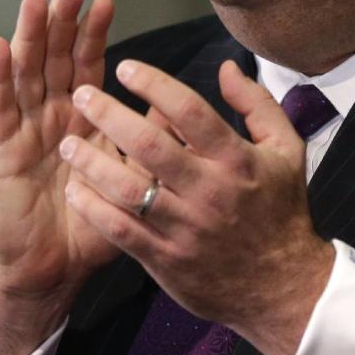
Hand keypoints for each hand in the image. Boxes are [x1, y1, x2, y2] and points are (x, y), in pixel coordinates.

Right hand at [0, 0, 144, 354]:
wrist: (50, 273)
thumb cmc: (91, 229)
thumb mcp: (129, 180)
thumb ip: (146, 142)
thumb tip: (173, 105)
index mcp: (82, 121)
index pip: (87, 67)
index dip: (93, 34)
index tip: (106, 0)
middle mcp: (50, 118)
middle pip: (53, 59)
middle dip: (61, 21)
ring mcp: (23, 131)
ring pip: (25, 73)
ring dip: (29, 35)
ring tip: (35, 0)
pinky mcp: (1, 152)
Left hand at [60, 59, 335, 354]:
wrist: (282, 287)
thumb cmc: (281, 210)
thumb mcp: (287, 149)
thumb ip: (257, 104)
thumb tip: (226, 66)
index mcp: (236, 159)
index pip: (189, 111)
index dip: (154, 85)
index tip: (126, 68)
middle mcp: (208, 191)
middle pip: (149, 145)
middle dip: (109, 114)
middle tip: (81, 94)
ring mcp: (184, 227)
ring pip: (128, 189)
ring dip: (92, 162)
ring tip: (68, 142)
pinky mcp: (166, 260)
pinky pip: (121, 231)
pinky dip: (94, 209)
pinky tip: (75, 189)